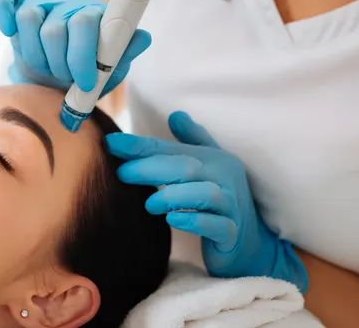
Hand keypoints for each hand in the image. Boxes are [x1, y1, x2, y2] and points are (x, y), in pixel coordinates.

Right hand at [0, 0, 151, 95]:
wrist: (59, 80)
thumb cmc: (86, 74)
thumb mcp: (110, 70)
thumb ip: (124, 53)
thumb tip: (142, 38)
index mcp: (94, 16)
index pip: (85, 23)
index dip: (82, 55)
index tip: (84, 81)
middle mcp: (68, 5)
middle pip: (54, 29)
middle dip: (58, 64)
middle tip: (64, 80)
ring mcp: (42, 3)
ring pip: (28, 19)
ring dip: (34, 54)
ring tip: (45, 69)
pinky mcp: (18, 4)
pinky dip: (2, 9)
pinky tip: (8, 30)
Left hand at [105, 111, 308, 291]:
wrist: (247, 244)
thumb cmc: (219, 202)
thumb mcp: (207, 168)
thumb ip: (190, 142)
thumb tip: (176, 114)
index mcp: (214, 159)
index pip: (173, 149)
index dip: (141, 145)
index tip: (111, 142)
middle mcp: (225, 179)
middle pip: (186, 168)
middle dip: (150, 168)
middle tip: (121, 173)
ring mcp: (231, 207)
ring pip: (205, 195)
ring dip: (173, 196)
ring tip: (149, 203)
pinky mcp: (231, 233)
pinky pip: (216, 225)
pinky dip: (193, 221)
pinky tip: (172, 220)